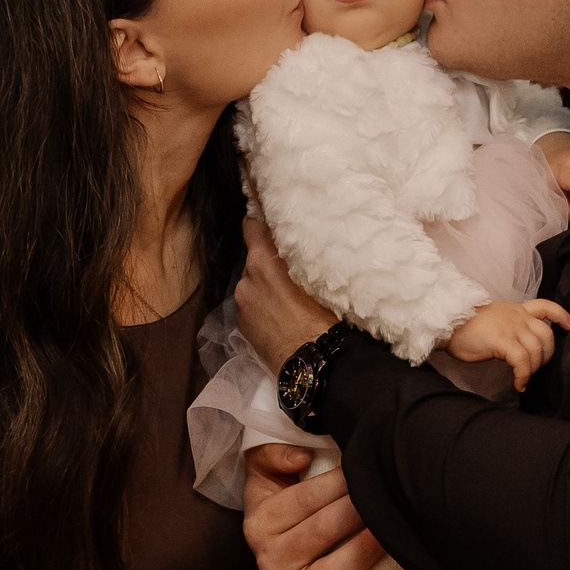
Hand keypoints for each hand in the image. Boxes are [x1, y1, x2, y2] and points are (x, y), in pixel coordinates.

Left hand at [236, 215, 338, 371]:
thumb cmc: (328, 317)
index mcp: (265, 260)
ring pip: (254, 283)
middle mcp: (246, 278)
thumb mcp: (320, 275)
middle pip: (255, 256)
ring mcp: (241, 304)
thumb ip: (301, 254)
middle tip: (291, 266)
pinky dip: (262, 306)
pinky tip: (281, 317)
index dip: (259, 215)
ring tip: (289, 299)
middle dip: (269, 259)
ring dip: (265, 285)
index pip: (253, 224)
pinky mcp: (241, 326)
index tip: (261, 203)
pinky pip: (252, 306)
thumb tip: (299, 240)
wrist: (316, 365)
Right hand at [243, 444, 385, 569]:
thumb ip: (276, 452)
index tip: (364, 470)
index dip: (339, 483)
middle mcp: (268, 558)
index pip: (305, 499)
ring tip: (388, 533)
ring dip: (363, 552)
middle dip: (358, 512)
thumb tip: (301, 458)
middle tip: (386, 496)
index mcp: (260, 521)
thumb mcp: (267, 468)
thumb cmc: (282, 497)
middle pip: (321, 533)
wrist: (278, 538)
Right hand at [445, 299, 569, 390]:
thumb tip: (520, 345)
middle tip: (535, 368)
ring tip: (523, 378)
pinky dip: (523, 376)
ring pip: (537, 350)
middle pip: (547, 336)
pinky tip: (518, 384)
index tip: (568, 326)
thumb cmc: (464, 327)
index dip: (561, 316)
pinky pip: (522, 362)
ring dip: (533, 369)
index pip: (546, 306)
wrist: (446, 325)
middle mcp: (517, 317)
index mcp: (516, 310)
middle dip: (547, 356)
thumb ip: (510, 326)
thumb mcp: (493, 319)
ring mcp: (510, 328)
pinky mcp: (502, 341)